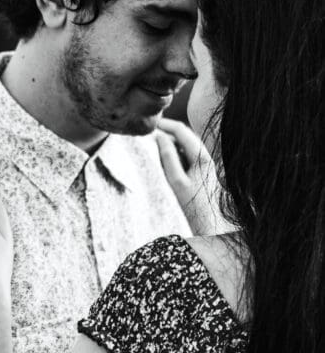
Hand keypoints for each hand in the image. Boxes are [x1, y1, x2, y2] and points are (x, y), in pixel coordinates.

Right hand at [155, 118, 226, 235]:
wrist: (208, 227)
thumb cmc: (192, 207)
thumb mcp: (176, 181)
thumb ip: (168, 157)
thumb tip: (159, 137)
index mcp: (202, 157)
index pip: (181, 130)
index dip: (163, 125)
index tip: (147, 125)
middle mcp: (204, 158)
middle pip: (181, 137)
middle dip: (164, 135)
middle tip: (144, 138)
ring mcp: (202, 165)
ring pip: (181, 148)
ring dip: (166, 147)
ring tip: (149, 151)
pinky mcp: (198, 173)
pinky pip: (182, 159)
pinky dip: (171, 157)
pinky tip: (159, 164)